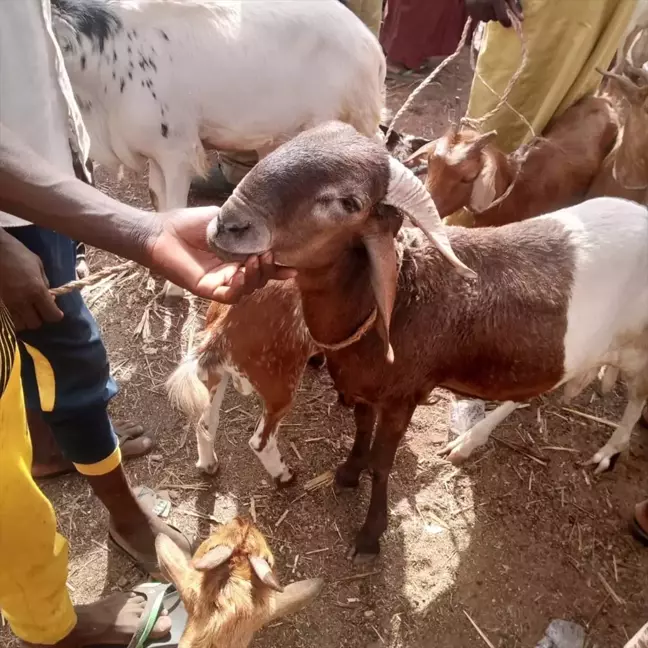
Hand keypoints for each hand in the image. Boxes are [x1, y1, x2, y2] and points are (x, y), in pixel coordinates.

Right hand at [0, 230, 63, 329]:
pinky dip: (10, 318)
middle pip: (35, 324)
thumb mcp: (37, 265)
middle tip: (37, 309)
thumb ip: (44, 283)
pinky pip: (5, 320)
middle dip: (38, 318)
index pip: (51, 315)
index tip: (54, 311)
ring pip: (19, 325)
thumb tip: (49, 297)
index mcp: (37, 291)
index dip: (55, 314)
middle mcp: (22, 301)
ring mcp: (6, 304)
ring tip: (23, 310)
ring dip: (23, 320)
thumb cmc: (16, 253)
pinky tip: (12, 309)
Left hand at [143, 206, 295, 302]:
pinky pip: (230, 296)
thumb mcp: (222, 219)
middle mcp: (233, 271)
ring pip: (249, 288)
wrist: (161, 233)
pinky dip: (239, 287)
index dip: (279, 269)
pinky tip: (239, 274)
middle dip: (270, 270)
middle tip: (269, 255)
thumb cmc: (188, 223)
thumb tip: (264, 224)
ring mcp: (222, 282)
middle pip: (261, 279)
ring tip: (255, 260)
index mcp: (239, 256)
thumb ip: (242, 224)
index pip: (264, 265)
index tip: (293, 268)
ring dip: (256, 277)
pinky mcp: (209, 290)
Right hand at [465, 0, 522, 27]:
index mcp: (495, 1)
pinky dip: (480, 13)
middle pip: (494, 19)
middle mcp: (485, 7)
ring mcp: (476, 10)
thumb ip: (513, 6)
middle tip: (496, 5)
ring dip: (488, 14)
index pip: (502, 18)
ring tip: (488, 4)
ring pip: (486, 19)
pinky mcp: (470, 11)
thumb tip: (521, 19)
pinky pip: (478, 17)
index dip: (506, 21)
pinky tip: (481, 5)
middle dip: (496, 14)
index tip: (508, 23)